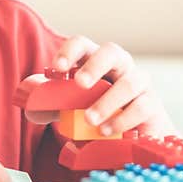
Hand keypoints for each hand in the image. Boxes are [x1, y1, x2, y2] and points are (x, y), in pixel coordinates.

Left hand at [51, 35, 176, 138]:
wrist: (132, 136)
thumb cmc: (98, 113)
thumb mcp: (71, 109)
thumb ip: (51, 106)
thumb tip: (31, 108)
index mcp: (94, 61)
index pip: (82, 45)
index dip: (69, 52)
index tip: (57, 67)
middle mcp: (119, 66)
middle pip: (111, 52)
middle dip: (95, 66)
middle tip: (80, 83)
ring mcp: (139, 83)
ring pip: (129, 82)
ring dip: (107, 101)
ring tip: (90, 119)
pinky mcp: (151, 105)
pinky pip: (141, 107)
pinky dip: (122, 120)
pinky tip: (107, 131)